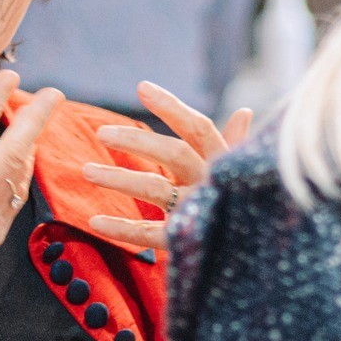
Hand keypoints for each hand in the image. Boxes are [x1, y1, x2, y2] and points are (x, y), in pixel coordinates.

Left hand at [82, 81, 250, 250]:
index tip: (141, 87)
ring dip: (118, 178)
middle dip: (136, 141)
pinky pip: (148, 234)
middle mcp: (210, 182)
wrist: (254, 254)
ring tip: (86, 171)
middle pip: (173, 153)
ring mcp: (198, 212)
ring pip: (155, 189)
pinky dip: (121, 229)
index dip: (171, 106)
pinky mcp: (184, 242)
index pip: (198, 127)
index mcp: (221, 162)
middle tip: (101, 133)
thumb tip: (245, 112)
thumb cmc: (242, 205)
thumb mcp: (238, 175)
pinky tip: (94, 221)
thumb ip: (235, 145)